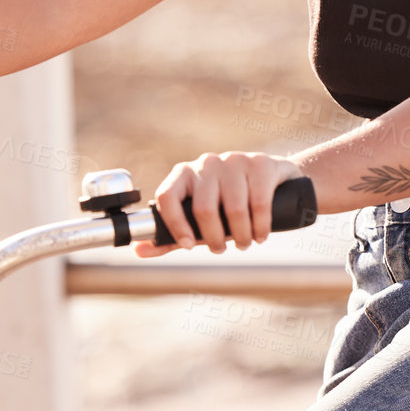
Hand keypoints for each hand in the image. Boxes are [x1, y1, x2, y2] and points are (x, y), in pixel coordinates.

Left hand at [135, 151, 306, 257]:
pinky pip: (258, 203)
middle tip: (222, 249)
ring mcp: (234, 160)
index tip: (188, 246)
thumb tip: (138, 250)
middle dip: (214, 238)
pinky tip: (260, 234)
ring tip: (244, 243)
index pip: (167, 197)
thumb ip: (169, 236)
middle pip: (203, 208)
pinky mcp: (260, 163)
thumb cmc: (225, 204)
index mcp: (184, 174)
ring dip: (240, 236)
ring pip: (233, 208)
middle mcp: (206, 163)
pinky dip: (260, 227)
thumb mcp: (196, 220)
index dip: (174, 225)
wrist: (271, 180)